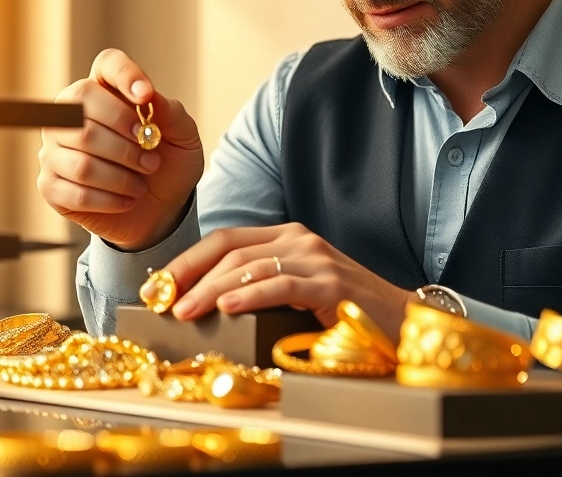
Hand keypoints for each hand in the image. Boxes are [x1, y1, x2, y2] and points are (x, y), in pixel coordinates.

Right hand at [38, 49, 203, 250]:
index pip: (107, 64)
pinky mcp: (50, 184)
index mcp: (106, 91)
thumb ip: (171, 114)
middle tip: (152, 161)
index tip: (145, 97)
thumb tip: (148, 96)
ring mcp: (54, 148)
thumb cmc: (168, 165)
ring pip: (81, 161)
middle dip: (126, 144)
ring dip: (121, 177)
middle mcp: (71, 113)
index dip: (125, 75)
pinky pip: (75, 192)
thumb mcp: (183, 138)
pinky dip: (109, 200)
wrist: (160, 210)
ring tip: (141, 184)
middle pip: (83, 111)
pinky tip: (126, 200)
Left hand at [154, 223, 412, 339]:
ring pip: (249, 267)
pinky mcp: (332, 285)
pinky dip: (250, 294)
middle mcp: (300, 240)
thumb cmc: (344, 314)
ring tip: (185, 312)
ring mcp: (317, 260)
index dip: (188, 261)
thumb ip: (260, 287)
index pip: (225, 240)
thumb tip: (204, 306)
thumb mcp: (296, 293)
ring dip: (210, 290)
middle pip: (229, 249)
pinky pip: (281, 285)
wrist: (403, 323)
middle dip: (189, 276)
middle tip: (163, 302)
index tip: (158, 286)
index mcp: (288, 237)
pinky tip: (227, 307)